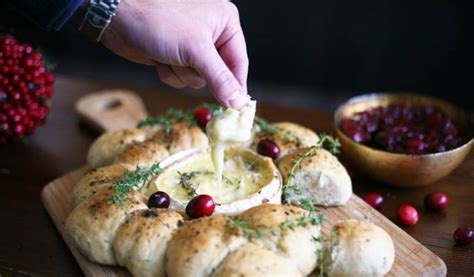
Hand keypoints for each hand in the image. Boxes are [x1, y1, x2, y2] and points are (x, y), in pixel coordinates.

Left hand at [100, 0, 248, 108]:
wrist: (118, 18)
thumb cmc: (158, 20)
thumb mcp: (196, 50)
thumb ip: (220, 79)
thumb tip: (239, 102)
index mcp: (225, 22)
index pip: (239, 62)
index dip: (236, 86)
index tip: (236, 109)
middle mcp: (211, 33)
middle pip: (218, 74)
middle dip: (197, 73)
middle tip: (186, 63)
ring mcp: (191, 46)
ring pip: (197, 79)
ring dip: (181, 73)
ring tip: (169, 55)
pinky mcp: (175, 55)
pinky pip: (181, 78)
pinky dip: (169, 73)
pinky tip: (159, 58)